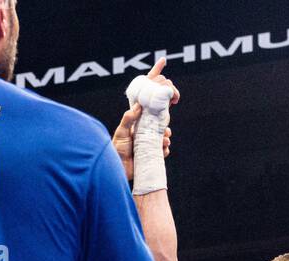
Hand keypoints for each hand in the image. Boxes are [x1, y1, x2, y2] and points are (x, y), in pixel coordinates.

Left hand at [113, 58, 177, 181]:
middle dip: (168, 104)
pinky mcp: (154, 149)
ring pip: (166, 128)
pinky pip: (165, 145)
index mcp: (137, 114)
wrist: (119, 171)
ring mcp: (150, 135)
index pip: (147, 91)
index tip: (163, 61)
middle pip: (162, 107)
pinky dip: (165, 147)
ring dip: (167, 132)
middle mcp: (145, 122)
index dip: (155, 75)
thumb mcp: (120, 133)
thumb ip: (128, 119)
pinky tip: (162, 149)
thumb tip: (138, 106)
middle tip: (173, 102)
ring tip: (163, 138)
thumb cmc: (115, 151)